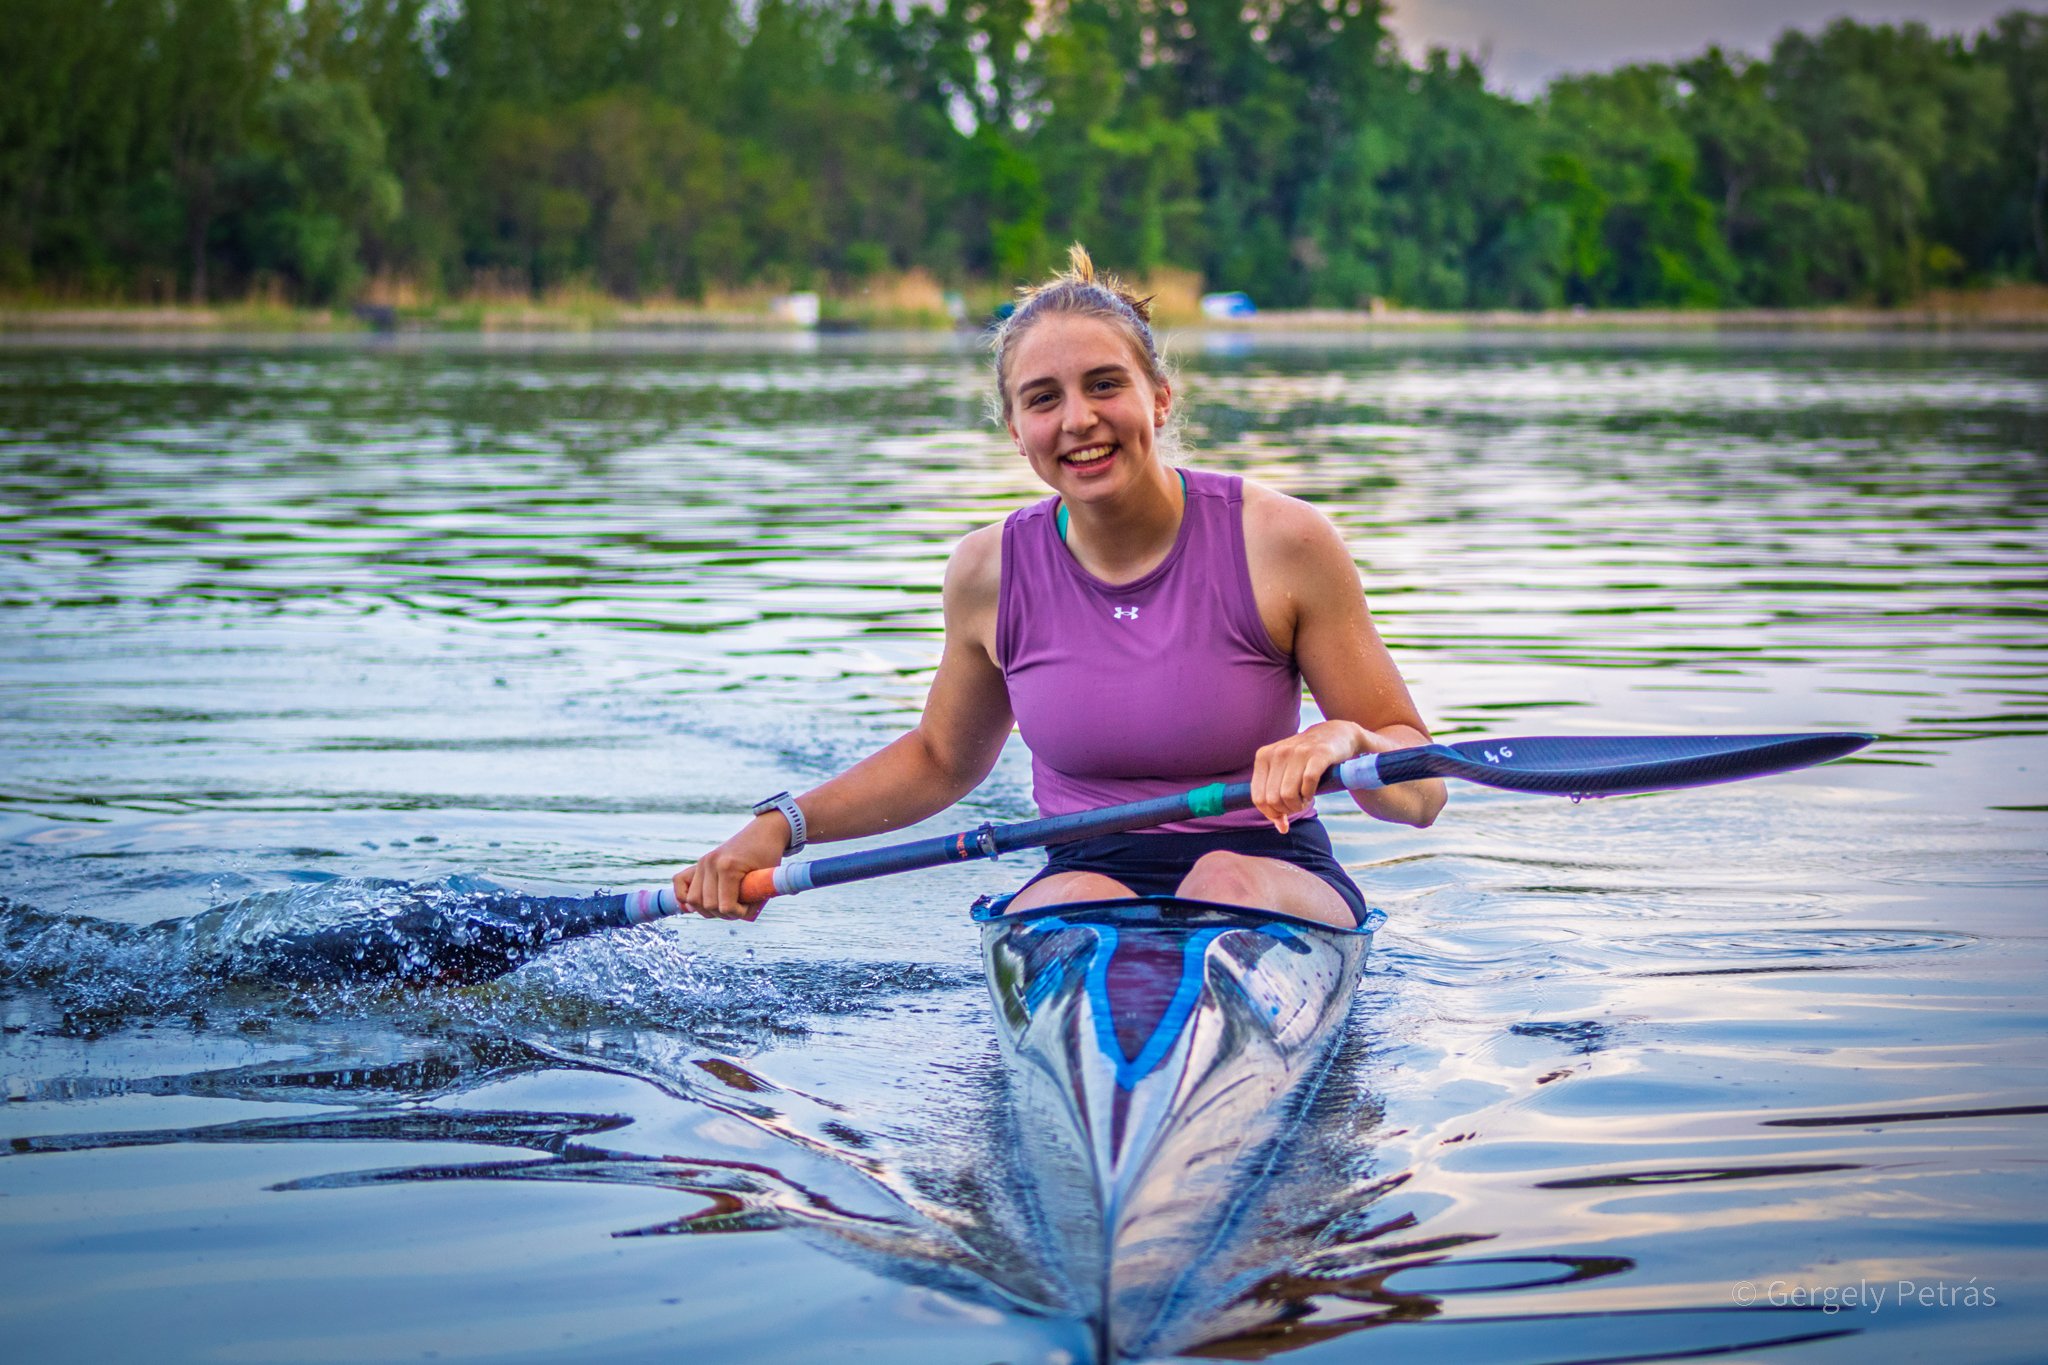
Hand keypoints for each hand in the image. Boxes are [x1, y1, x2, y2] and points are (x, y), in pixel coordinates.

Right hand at [673, 814, 788, 920]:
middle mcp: (710, 863)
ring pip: (693, 900)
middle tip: (738, 908)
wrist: (764, 832)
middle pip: (708, 905)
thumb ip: (753, 902)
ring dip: (708, 909)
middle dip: (724, 913)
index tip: (749, 908)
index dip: (738, 914)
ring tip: (723, 906)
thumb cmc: (768, 856)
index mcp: (728, 867)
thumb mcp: (766, 881)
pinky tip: (698, 903)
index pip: (725, 906)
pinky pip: (680, 883)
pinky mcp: (699, 863)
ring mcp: (702, 862)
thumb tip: (739, 918)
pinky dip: (684, 896)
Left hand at [1250, 720, 1380, 832]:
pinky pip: (1308, 783)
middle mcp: (1278, 752)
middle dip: (1287, 810)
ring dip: (1298, 805)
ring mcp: (1298, 752)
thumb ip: (1276, 797)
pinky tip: (1312, 792)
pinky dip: (1310, 794)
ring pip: (1288, 794)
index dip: (1271, 814)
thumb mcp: (1283, 771)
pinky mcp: (1319, 754)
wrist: (1335, 735)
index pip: (1258, 797)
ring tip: (1305, 800)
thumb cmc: (1306, 759)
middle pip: (1273, 799)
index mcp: (1264, 756)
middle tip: (1297, 805)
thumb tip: (1281, 828)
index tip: (1283, 817)